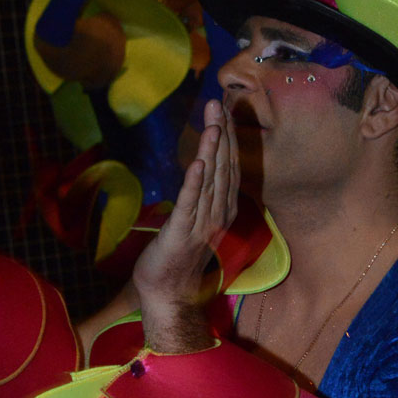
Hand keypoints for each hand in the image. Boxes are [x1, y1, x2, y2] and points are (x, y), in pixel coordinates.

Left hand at [132, 99, 239, 351]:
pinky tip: (199, 163)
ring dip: (213, 152)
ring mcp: (202, 224)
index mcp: (222, 209)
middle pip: (224, 168)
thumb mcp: (193, 220)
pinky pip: (190, 204)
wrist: (167, 293)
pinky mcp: (182, 233)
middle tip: (218, 104)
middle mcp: (218, 214)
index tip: (225, 110)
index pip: (229, 167)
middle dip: (222, 135)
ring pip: (211, 182)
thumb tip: (202, 167)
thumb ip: (200, 195)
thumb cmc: (176, 257)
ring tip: (214, 124)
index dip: (228, 138)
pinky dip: (195, 183)